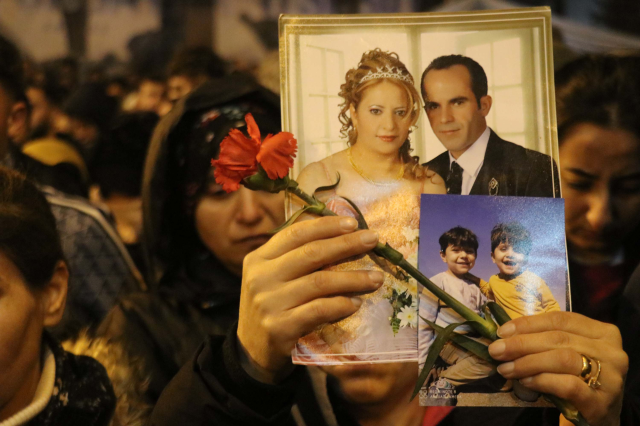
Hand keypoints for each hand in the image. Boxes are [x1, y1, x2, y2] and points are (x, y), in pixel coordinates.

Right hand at [237, 216, 382, 382]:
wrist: (253, 351)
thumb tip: (339, 231)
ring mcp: (269, 302)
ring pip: (319, 282)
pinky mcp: (280, 327)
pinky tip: (356, 303)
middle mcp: (260, 277)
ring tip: (376, 277)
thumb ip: (296, 255)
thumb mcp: (273, 276)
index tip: (353, 222)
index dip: (326, 226)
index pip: (295, 233)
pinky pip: (318, 310)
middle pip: (311, 253)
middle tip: (373, 240)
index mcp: (259, 258)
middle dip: (346, 244)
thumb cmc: (272, 306)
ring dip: (353, 278)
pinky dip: (341, 304)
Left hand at [489, 311, 627, 425]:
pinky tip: (525, 381)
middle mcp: (612, 351)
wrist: (600, 417)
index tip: (502, 332)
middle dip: (521, 343)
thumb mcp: (568, 353)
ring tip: (505, 368)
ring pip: (562, 359)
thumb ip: (546, 339)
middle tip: (496, 350)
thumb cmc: (579, 378)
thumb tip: (505, 334)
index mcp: (603, 332)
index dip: (528, 323)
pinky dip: (541, 380)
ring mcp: (610, 377)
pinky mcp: (601, 401)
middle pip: (558, 338)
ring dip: (527, 362)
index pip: (560, 319)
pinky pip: (567, 385)